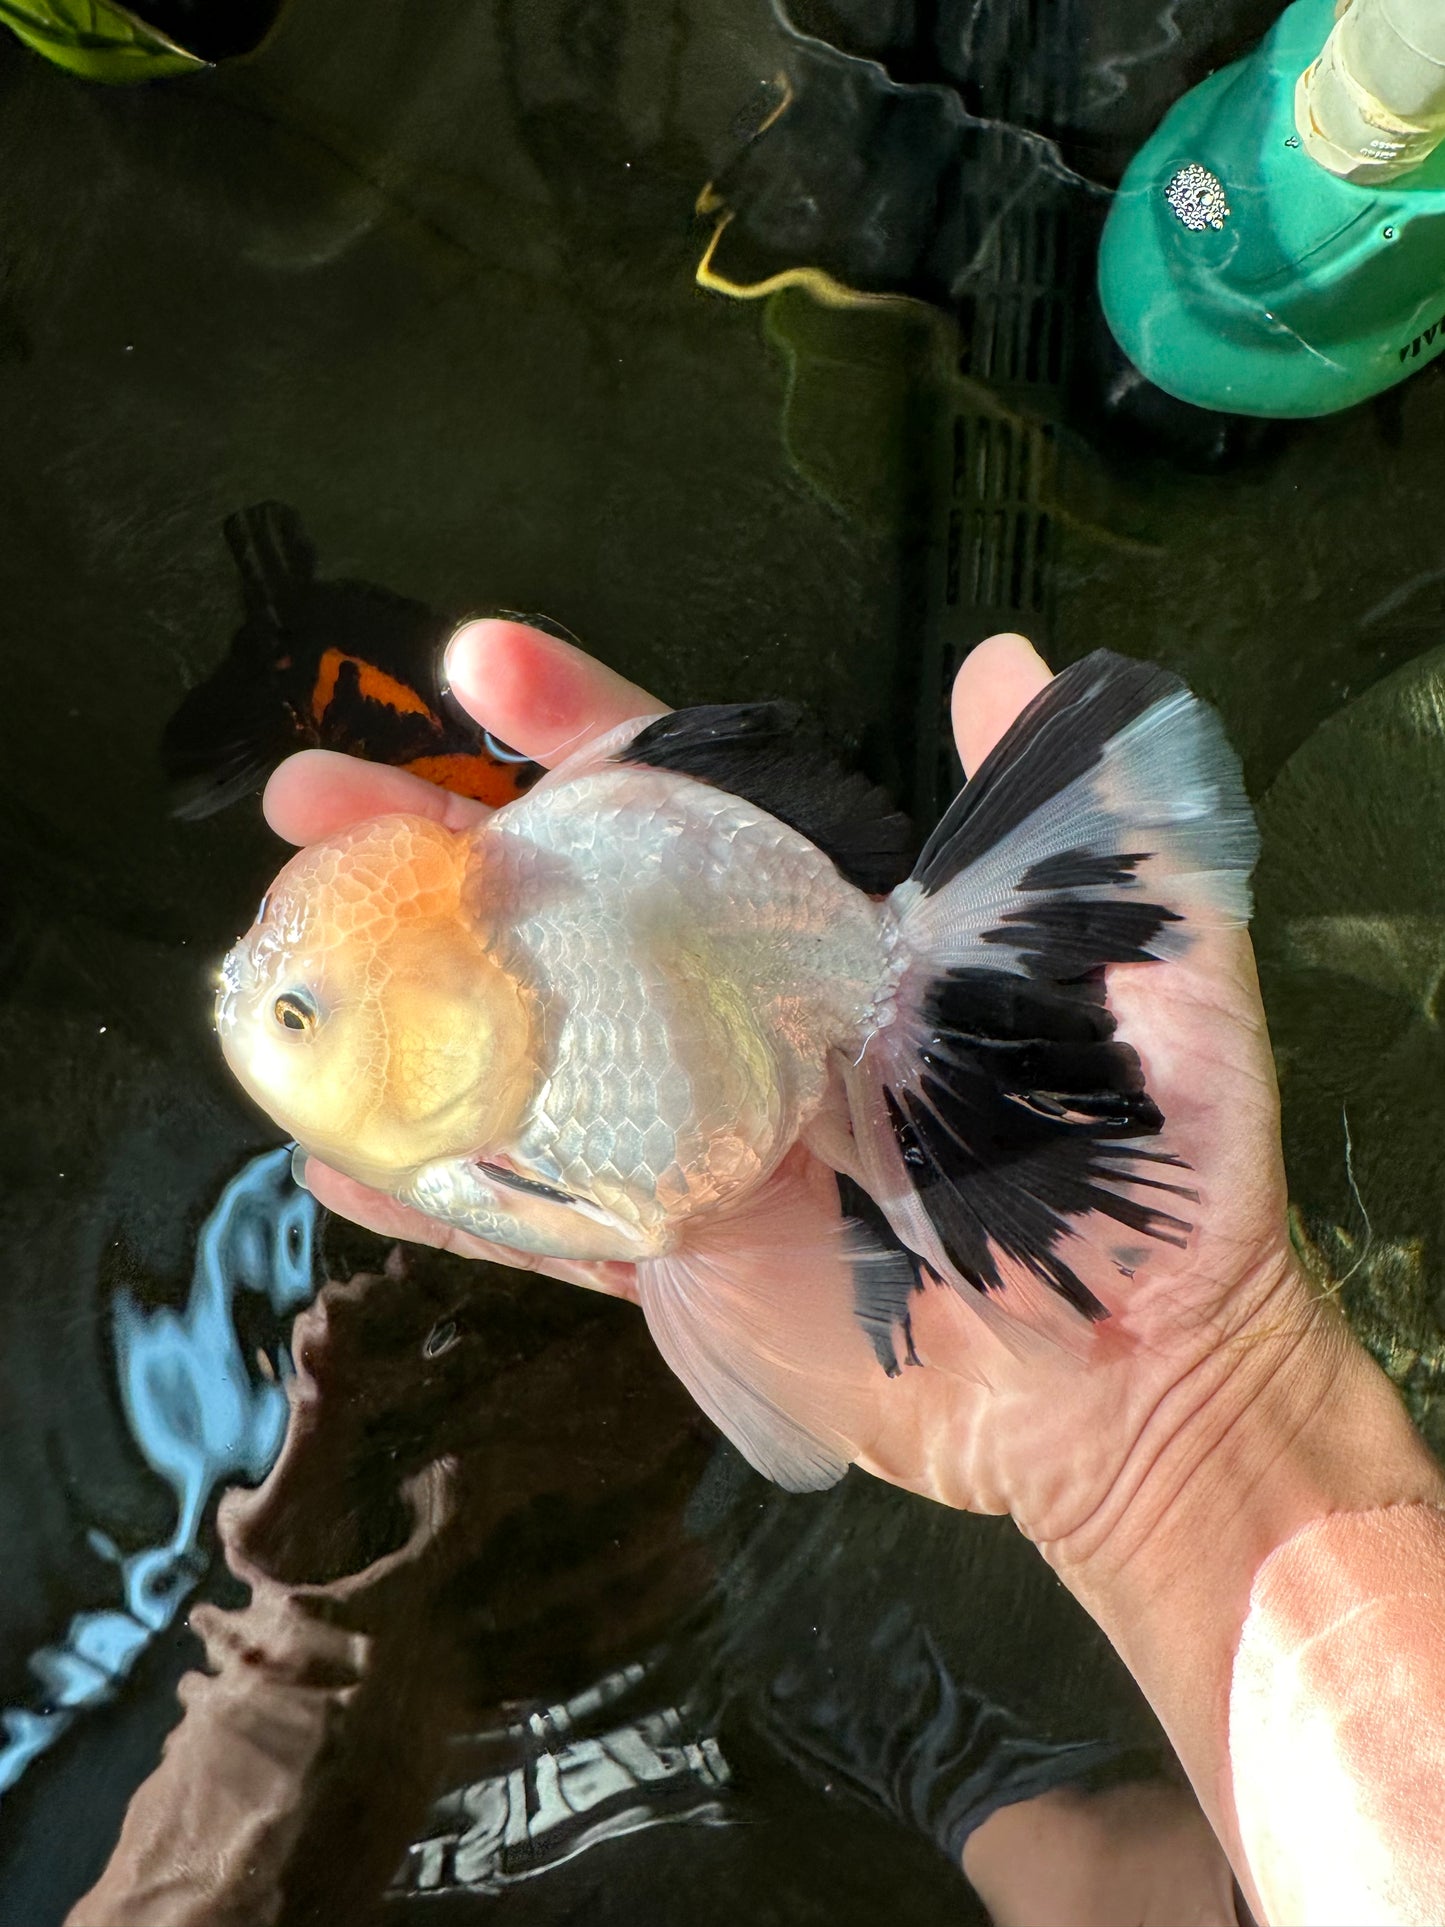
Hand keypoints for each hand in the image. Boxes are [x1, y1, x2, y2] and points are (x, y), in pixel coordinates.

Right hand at [264, 620, 1319, 1554]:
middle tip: (304, 793)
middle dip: (425, 840)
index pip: (686, 798)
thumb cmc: (1159, 1161)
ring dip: (393, 997)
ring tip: (271, 957)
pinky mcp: (674, 1255)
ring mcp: (692, 1137)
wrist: (1134, 1377)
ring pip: (518, 1048)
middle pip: (556, 909)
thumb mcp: (1147, 956)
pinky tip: (331, 1156)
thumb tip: (1004, 654)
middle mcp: (741, 1016)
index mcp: (829, 930)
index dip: (581, 726)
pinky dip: (435, 1188)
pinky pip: (534, 1214)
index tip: (478, 665)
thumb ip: (1066, 818)